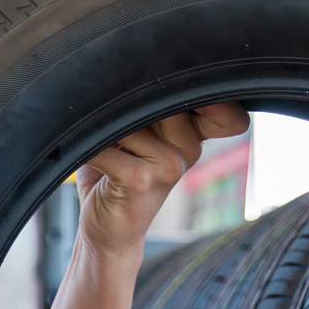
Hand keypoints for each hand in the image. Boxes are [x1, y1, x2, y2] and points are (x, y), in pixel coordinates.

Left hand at [76, 103, 250, 259]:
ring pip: (126, 118)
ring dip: (102, 130)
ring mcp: (170, 165)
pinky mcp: (142, 179)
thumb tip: (122, 76)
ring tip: (100, 146)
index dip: (206, 94)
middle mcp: (189, 148)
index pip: (221, 107)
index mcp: (192, 135)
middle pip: (157, 96)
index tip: (168, 92)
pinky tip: (88, 159)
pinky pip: (105, 147)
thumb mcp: (135, 137)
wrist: (108, 232)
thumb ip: (142, 109)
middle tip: (114, 127)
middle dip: (126, 105)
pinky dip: (87, 150)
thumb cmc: (116, 178)